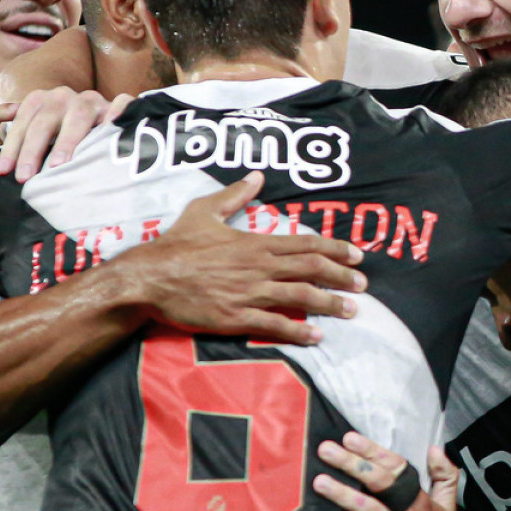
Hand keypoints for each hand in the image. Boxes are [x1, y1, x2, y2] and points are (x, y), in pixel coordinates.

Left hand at [0, 87, 131, 180]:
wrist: (102, 122)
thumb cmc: (67, 140)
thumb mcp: (44, 138)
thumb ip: (27, 147)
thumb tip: (2, 172)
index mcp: (43, 101)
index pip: (24, 123)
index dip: (12, 147)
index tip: (3, 172)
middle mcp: (66, 96)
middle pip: (46, 120)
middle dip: (32, 149)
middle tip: (25, 177)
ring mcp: (94, 100)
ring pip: (79, 115)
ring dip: (67, 141)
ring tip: (57, 165)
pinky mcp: (121, 105)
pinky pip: (120, 107)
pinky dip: (115, 118)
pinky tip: (108, 136)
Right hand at [105, 172, 365, 344]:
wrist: (148, 278)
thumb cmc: (175, 245)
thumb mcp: (203, 211)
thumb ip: (234, 195)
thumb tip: (256, 175)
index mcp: (254, 242)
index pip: (305, 244)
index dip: (335, 250)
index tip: (357, 256)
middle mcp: (258, 267)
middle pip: (311, 270)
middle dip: (342, 277)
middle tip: (363, 285)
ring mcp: (249, 293)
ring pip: (299, 297)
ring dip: (329, 304)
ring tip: (350, 310)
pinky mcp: (236, 318)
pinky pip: (274, 325)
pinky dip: (298, 331)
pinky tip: (316, 336)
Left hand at [313, 432, 462, 510]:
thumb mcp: (448, 505)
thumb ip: (445, 475)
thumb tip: (434, 448)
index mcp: (420, 498)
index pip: (397, 468)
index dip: (374, 451)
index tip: (349, 438)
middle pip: (382, 484)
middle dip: (353, 464)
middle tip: (326, 450)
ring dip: (345, 496)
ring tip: (320, 482)